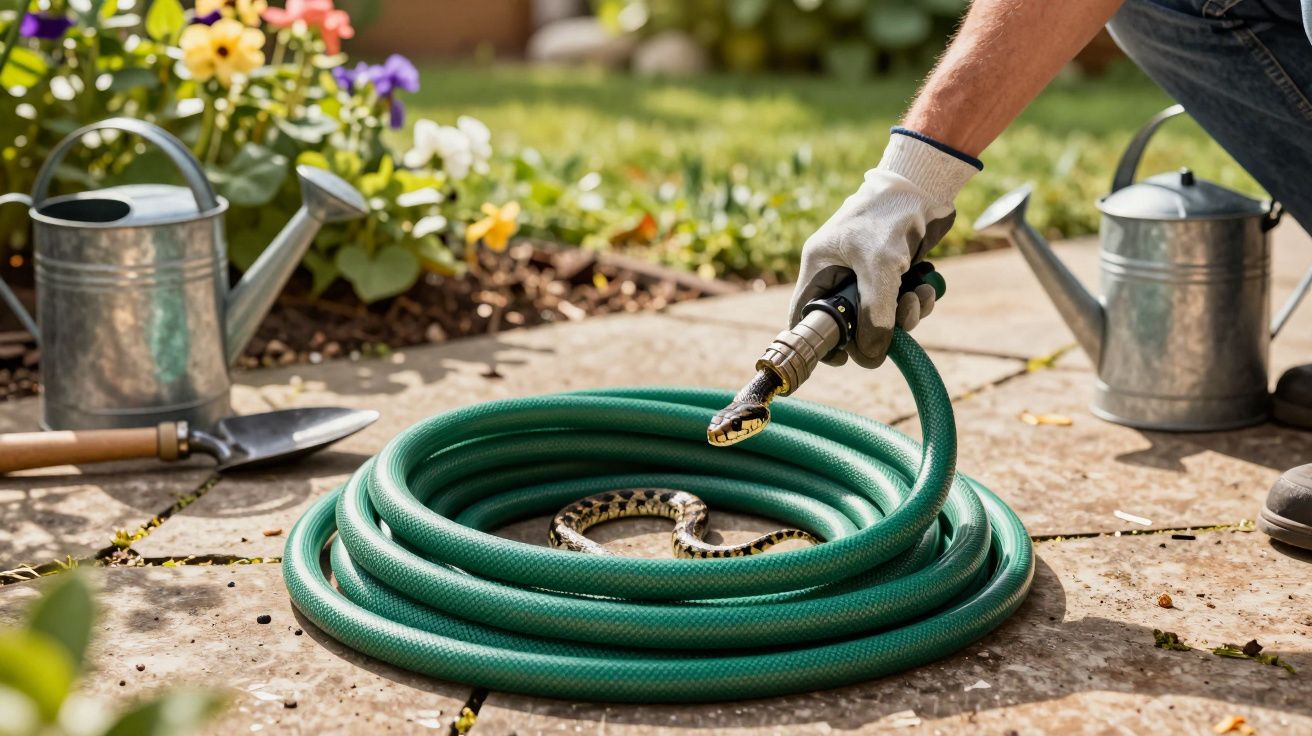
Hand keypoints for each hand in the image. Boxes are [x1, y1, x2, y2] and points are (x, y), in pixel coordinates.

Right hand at [787, 131, 978, 367]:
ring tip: (917, 299)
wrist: (926, 185)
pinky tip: (925, 290)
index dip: (818, 342)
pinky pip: (898, 304)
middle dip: (875, 330)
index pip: (804, 315)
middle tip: (893, 329)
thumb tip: (871, 356)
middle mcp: (838, 272)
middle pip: (847, 322)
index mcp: (819, 266)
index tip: (843, 358)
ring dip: (903, 317)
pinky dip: (914, 303)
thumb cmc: (891, 217)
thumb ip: (876, 315)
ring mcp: (866, 273)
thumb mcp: (881, 269)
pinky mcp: (892, 272)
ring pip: (879, 316)